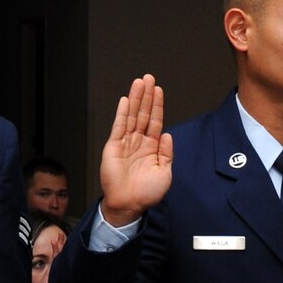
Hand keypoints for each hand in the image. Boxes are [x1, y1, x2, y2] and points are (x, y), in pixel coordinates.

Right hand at [99, 74, 172, 225]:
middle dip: (146, 96)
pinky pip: (119, 126)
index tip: (159, 90)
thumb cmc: (146, 193)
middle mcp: (138, 142)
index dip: (158, 105)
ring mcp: (126, 143)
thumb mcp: (165, 173)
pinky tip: (126, 101)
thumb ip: (167, 154)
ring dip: (136, 99)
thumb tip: (168, 136)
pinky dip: (122, 113)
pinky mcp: (114, 146)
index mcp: (152, 147)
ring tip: (139, 83)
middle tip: (149, 78)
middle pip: (144, 113)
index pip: (155, 121)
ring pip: (132, 116)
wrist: (129, 204)